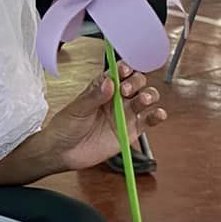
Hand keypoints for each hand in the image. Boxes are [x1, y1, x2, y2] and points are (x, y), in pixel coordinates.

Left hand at [45, 62, 166, 172]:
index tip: (124, 70)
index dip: (125, 68)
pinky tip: (158, 114)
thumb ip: (94, 96)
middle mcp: (117, 98)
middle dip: (136, 82)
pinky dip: (156, 116)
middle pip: (136, 82)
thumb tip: (109, 82)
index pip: (119, 72)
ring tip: (143, 100)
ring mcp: (125, 114)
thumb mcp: (77, 109)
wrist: (62, 152)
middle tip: (126, 91)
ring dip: (149, 96)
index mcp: (103, 87)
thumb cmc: (65, 127)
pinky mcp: (131, 130)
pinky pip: (148, 121)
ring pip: (146, 99)